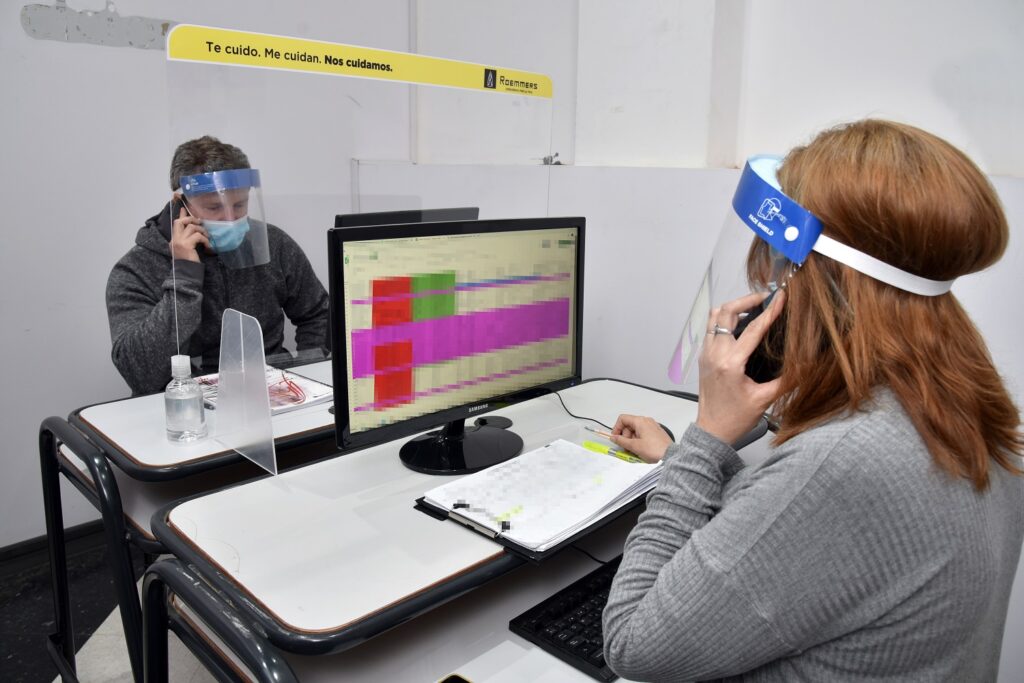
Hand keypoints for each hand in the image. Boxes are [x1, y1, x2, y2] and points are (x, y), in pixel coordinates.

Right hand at [170, 206, 209, 261]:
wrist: (187, 273)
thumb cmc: (190, 262)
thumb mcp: (188, 249)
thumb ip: (189, 239)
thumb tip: (196, 229)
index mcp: (174, 240)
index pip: (176, 224)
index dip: (181, 215)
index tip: (184, 208)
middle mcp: (174, 240)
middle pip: (180, 222)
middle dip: (191, 219)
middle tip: (200, 223)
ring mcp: (179, 242)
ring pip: (191, 227)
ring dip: (202, 231)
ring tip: (207, 238)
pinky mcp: (186, 245)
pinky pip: (197, 236)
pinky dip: (205, 240)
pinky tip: (207, 246)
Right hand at [609, 414, 672, 462]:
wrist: (670, 455)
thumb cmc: (655, 450)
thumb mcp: (634, 446)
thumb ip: (621, 441)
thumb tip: (614, 438)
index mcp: (640, 421)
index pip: (622, 419)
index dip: (616, 428)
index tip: (615, 438)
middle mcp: (646, 421)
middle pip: (629, 425)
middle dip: (625, 437)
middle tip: (626, 448)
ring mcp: (652, 426)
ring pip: (635, 430)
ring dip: (631, 440)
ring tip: (634, 451)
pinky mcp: (655, 433)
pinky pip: (642, 434)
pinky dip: (638, 441)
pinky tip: (640, 450)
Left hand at [696, 290, 785, 444]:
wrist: (712, 431)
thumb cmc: (734, 418)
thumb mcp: (765, 399)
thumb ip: (786, 380)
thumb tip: (806, 365)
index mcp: (730, 364)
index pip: (752, 329)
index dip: (769, 311)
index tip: (781, 297)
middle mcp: (714, 354)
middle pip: (726, 312)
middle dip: (746, 300)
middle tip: (765, 298)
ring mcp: (706, 354)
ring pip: (714, 317)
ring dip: (733, 307)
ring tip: (753, 306)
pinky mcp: (703, 357)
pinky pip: (711, 328)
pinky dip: (724, 319)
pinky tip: (741, 323)